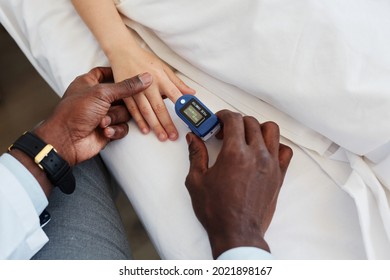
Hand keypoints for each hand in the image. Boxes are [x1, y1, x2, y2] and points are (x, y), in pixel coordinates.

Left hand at [33, 67, 151, 165]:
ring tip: (102, 122)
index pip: (106, 72)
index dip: (118, 73)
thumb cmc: (76, 112)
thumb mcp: (102, 93)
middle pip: (122, 95)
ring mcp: (103, 114)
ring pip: (124, 112)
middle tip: (114, 105)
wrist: (67, 141)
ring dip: (114, 118)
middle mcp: (96, 98)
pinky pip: (122, 127)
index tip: (131, 75)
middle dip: (120, 103)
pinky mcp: (108, 129)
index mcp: (89, 83)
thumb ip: (126, 86)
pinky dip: (115, 129)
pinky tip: (105, 132)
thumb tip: (146, 78)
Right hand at [110, 44, 194, 140]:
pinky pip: (133, 110)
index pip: (174, 94)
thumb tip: (192, 93)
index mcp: (160, 78)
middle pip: (159, 107)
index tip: (187, 117)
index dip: (181, 106)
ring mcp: (136, 90)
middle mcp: (148, 84)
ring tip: (162, 136)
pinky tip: (146, 130)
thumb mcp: (164, 68)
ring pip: (147, 112)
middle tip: (173, 135)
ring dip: (155, 126)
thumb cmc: (145, 59)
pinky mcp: (125, 94)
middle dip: (167, 123)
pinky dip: (140, 121)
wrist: (122, 52)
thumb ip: (178, 83)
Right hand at [185, 110, 292, 258]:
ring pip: (271, 130)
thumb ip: (196, 154)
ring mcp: (271, 164)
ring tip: (245, 138)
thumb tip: (193, 138)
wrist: (237, 232)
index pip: (234, 119)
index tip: (217, 120)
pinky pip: (285, 150)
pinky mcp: (279, 175)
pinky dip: (275, 145)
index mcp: (235, 154)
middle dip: (235, 122)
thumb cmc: (217, 210)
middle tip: (225, 133)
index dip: (223, 115)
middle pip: (250, 122)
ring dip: (256, 129)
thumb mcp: (197, 180)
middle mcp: (256, 155)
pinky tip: (263, 152)